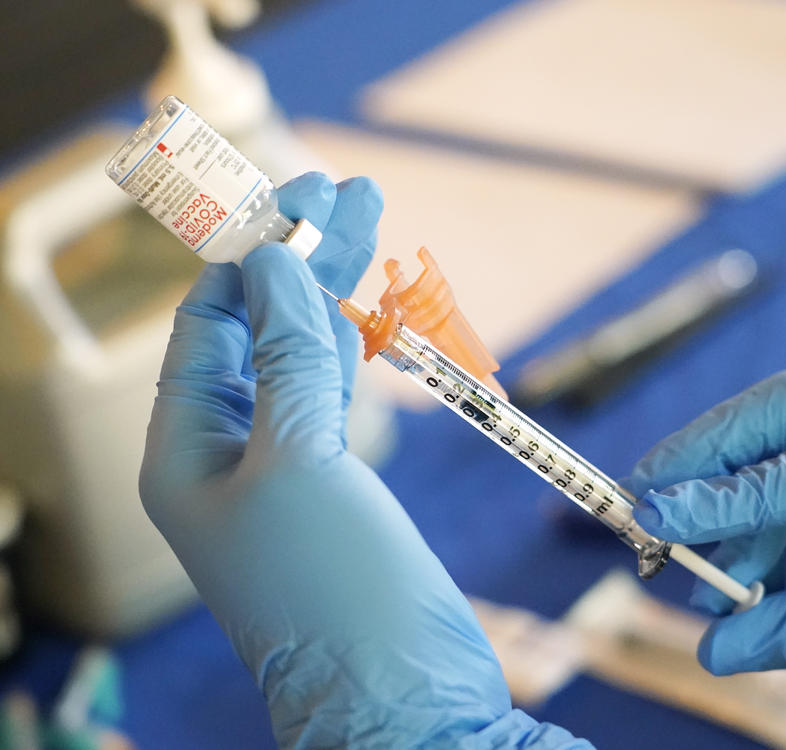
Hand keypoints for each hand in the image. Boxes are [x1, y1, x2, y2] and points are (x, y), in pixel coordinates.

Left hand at [139, 172, 589, 748]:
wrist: (405, 697)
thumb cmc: (336, 591)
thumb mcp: (300, 461)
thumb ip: (288, 355)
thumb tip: (270, 259)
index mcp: (188, 454)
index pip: (210, 326)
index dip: (251, 258)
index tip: (298, 198)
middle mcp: (228, 457)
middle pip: (259, 331)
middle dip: (299, 260)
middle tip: (345, 188)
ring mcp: (287, 471)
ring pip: (304, 356)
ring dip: (334, 290)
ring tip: (370, 217)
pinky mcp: (341, 487)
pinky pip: (337, 395)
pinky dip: (355, 344)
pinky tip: (370, 302)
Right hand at [625, 371, 785, 739]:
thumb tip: (713, 651)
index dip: (733, 492)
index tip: (660, 514)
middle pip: (783, 420)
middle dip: (709, 457)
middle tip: (644, 497)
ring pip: (770, 464)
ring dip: (721, 518)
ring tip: (687, 572)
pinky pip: (779, 510)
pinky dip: (744, 544)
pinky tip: (728, 588)